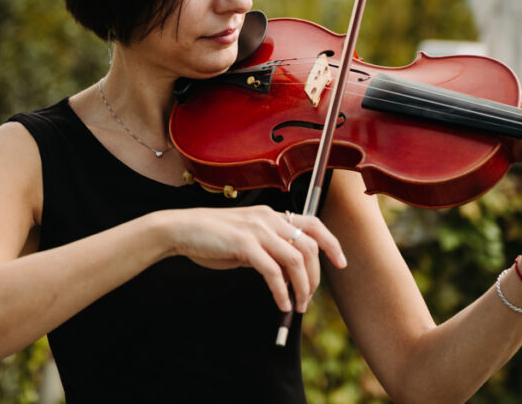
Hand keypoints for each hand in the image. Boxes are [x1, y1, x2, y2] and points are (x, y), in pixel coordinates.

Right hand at [159, 205, 346, 312]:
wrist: (181, 230)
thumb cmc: (212, 237)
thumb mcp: (246, 239)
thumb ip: (267, 248)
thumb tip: (287, 273)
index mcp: (271, 214)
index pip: (313, 223)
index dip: (331, 243)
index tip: (341, 263)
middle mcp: (268, 218)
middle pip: (309, 247)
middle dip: (315, 277)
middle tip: (309, 299)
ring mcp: (257, 229)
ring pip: (295, 260)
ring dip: (302, 288)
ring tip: (297, 306)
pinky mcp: (243, 244)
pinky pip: (272, 271)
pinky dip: (281, 291)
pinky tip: (281, 304)